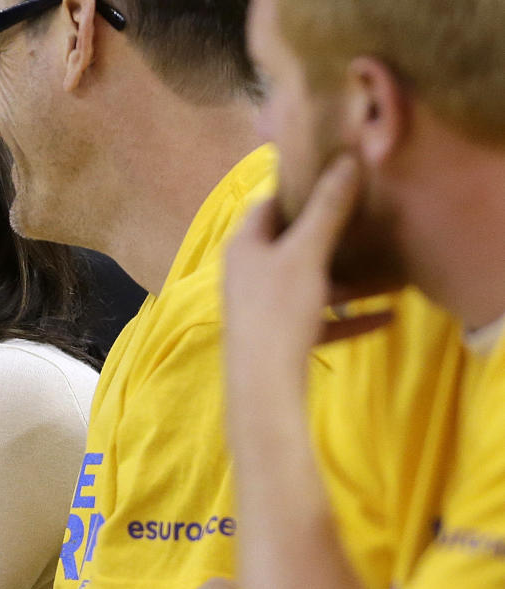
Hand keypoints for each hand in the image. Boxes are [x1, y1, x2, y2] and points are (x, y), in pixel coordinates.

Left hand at [223, 156, 391, 382]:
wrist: (263, 382)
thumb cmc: (278, 307)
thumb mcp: (306, 252)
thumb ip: (327, 208)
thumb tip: (346, 160)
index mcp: (245, 246)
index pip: (268, 206)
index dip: (298, 190)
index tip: (335, 179)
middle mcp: (249, 273)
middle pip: (293, 245)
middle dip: (332, 236)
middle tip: (369, 221)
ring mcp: (263, 308)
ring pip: (311, 285)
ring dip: (349, 281)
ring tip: (389, 271)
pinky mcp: (281, 339)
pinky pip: (320, 321)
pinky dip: (350, 318)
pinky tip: (388, 317)